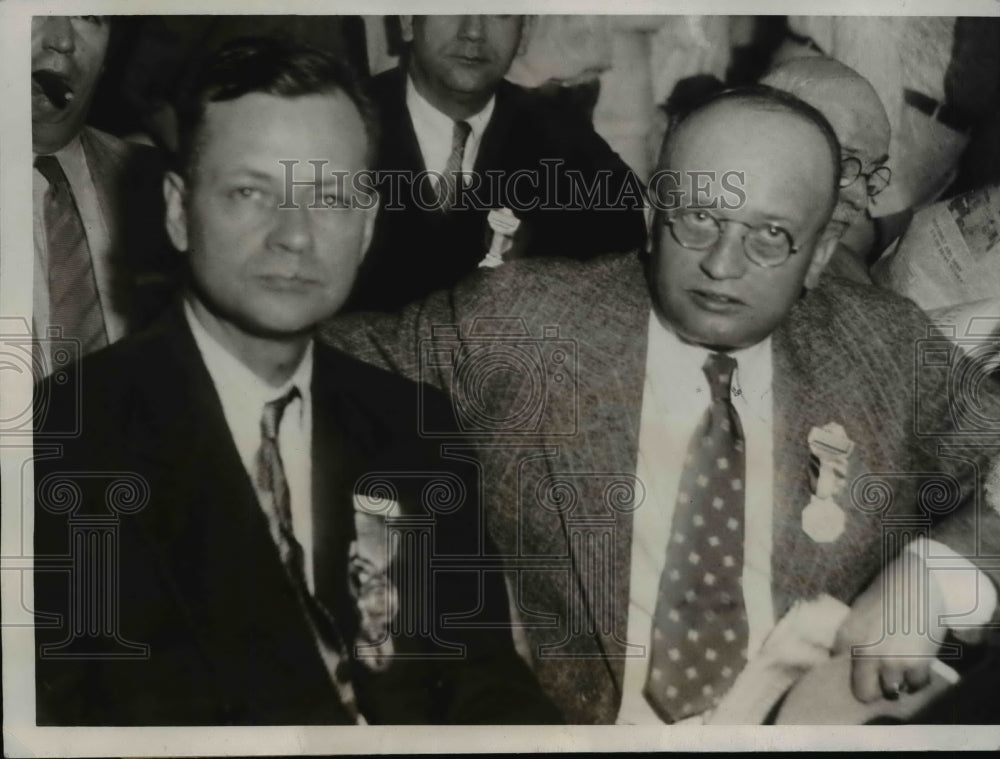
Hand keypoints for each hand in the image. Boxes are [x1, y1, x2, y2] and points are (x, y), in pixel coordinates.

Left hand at [833, 549, 947, 702]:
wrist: (919, 579)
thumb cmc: (888, 590)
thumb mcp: (859, 612)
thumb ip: (853, 637)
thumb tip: (847, 658)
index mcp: (847, 637)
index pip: (840, 670)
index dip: (852, 673)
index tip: (860, 671)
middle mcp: (865, 653)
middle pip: (865, 693)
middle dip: (873, 689)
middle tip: (881, 680)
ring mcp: (891, 660)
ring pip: (893, 691)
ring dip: (898, 683)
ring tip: (901, 668)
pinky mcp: (917, 663)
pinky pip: (917, 685)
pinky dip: (919, 679)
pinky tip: (918, 664)